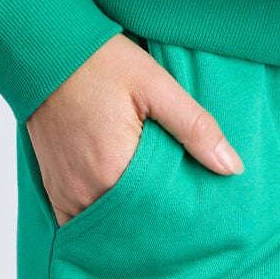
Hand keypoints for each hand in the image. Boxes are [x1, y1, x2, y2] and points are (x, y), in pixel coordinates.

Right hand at [25, 32, 243, 226]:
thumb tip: (232, 167)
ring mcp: (67, 195)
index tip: (203, 210)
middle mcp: (87, 192)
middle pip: (135, 225)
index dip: (184, 214)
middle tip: (185, 211)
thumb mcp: (156, 85)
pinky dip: (102, 220)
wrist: (47, 50)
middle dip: (160, 220)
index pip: (161, 214)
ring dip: (131, 222)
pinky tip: (122, 210)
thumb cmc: (101, 62)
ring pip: (108, 228)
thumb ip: (195, 128)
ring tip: (157, 209)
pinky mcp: (54, 190)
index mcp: (116, 171)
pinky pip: (79, 223)